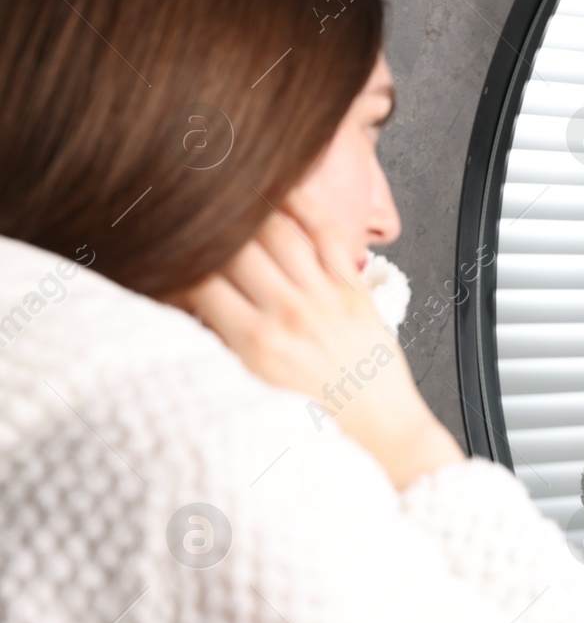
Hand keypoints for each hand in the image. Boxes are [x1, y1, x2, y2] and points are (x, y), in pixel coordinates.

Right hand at [166, 186, 463, 489]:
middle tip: (187, 214)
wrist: (382, 432)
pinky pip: (326, 233)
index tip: (163, 257)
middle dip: (205, 229)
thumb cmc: (317, 420)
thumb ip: (218, 345)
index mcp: (255, 345)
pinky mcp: (354, 289)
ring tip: (226, 196)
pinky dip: (302, 205)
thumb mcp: (252, 391)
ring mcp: (325, 297)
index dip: (174, 265)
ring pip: (276, 230)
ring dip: (247, 208)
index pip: (197, 282)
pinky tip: (281, 190)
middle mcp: (289, 314)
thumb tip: (183, 304)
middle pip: (233, 247)